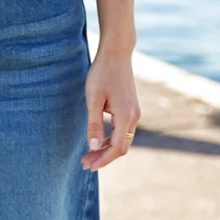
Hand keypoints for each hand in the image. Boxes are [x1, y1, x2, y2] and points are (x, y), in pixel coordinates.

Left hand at [82, 47, 139, 169]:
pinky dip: (110, 139)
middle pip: (121, 147)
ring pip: (122, 140)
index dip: (102, 160)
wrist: (116, 53)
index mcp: (126, 116)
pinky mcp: (131, 108)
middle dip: (103, 158)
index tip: (88, 166)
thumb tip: (93, 147)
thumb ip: (94, 124)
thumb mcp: (93, 99)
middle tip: (84, 164)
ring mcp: (134, 113)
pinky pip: (122, 131)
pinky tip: (97, 142)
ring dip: (106, 149)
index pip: (116, 148)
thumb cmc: (102, 73)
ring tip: (88, 155)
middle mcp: (134, 117)